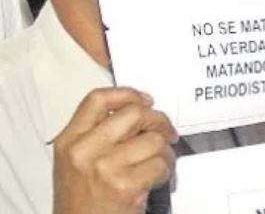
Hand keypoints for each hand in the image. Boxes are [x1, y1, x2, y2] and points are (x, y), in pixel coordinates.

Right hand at [53, 87, 177, 213]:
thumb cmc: (82, 200)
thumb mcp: (76, 161)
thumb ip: (98, 134)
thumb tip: (139, 110)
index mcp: (69, 141)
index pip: (97, 100)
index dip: (128, 94)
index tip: (146, 100)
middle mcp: (84, 150)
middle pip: (134, 113)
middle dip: (158, 121)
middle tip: (165, 132)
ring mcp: (105, 167)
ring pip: (154, 139)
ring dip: (165, 151)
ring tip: (157, 163)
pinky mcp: (126, 185)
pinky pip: (161, 163)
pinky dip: (165, 171)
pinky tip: (155, 180)